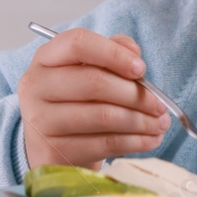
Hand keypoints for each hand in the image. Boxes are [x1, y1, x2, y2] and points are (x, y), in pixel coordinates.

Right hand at [17, 28, 169, 170]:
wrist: (51, 148)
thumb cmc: (75, 103)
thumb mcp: (88, 72)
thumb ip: (112, 52)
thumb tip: (133, 54)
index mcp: (45, 59)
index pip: (77, 43)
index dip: (113, 53)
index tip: (141, 69)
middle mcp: (36, 86)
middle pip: (93, 82)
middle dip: (135, 94)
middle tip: (160, 105)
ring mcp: (40, 121)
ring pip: (102, 115)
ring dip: (140, 121)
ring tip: (160, 124)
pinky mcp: (52, 152)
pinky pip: (103, 144)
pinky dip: (134, 142)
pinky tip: (149, 140)